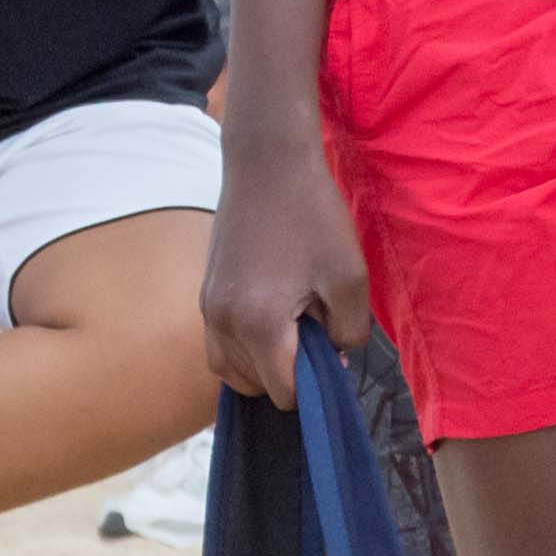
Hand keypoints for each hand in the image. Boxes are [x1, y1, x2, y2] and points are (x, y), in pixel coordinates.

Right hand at [202, 132, 370, 407]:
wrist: (267, 163)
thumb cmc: (312, 216)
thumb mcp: (350, 278)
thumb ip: (349, 333)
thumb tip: (333, 354)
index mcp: (259, 323)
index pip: (283, 392)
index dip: (314, 386)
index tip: (332, 353)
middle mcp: (223, 322)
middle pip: (251, 386)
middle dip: (286, 375)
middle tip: (314, 335)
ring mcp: (208, 307)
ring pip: (228, 368)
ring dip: (260, 366)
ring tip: (292, 331)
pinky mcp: (205, 291)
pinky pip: (219, 341)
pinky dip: (244, 345)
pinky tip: (273, 313)